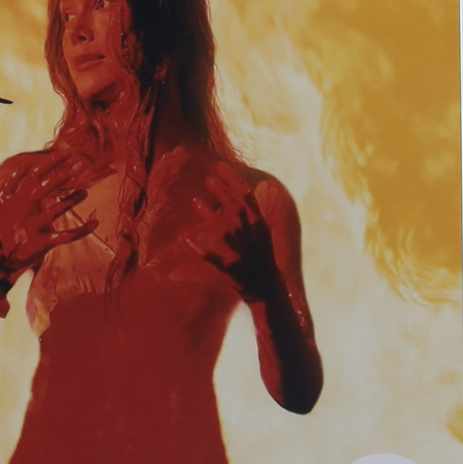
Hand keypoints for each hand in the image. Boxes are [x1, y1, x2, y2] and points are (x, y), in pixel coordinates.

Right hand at [0, 151, 100, 285]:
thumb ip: (12, 187)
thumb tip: (24, 166)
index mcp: (12, 199)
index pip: (34, 174)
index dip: (51, 162)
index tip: (65, 152)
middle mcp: (22, 211)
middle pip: (46, 187)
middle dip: (63, 174)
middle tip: (80, 164)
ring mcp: (32, 227)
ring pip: (57, 209)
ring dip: (73, 199)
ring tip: (85, 191)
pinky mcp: (41, 243)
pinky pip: (66, 236)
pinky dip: (82, 230)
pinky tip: (95, 223)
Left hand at [187, 163, 281, 302]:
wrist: (273, 297)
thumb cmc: (264, 268)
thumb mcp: (258, 242)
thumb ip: (247, 222)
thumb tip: (242, 203)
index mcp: (259, 229)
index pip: (247, 199)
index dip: (233, 180)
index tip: (219, 166)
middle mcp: (252, 238)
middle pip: (236, 209)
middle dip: (222, 191)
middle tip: (207, 177)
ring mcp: (243, 254)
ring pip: (224, 231)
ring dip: (209, 215)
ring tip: (195, 200)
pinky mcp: (233, 272)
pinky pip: (215, 259)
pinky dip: (201, 250)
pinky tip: (188, 239)